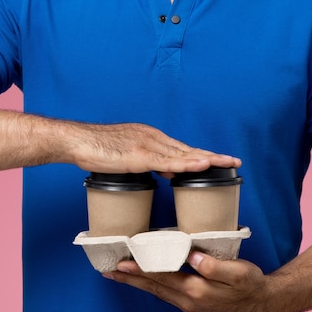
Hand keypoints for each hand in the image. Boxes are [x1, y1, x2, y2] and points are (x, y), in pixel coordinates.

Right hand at [62, 122, 240, 174]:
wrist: (77, 141)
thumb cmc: (97, 150)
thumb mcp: (129, 157)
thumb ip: (151, 163)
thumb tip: (171, 173)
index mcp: (151, 137)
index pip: (182, 148)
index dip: (202, 154)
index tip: (220, 160)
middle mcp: (153, 137)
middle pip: (188, 148)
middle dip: (213, 155)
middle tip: (234, 161)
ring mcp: (147, 145)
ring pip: (183, 153)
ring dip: (207, 158)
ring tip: (226, 162)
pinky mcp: (139, 155)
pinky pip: (167, 160)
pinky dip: (186, 163)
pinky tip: (201, 165)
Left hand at [103, 251, 271, 311]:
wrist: (261, 304)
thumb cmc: (250, 284)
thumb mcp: (238, 272)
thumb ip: (214, 266)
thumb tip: (192, 257)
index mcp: (196, 291)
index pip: (161, 277)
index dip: (141, 269)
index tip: (122, 263)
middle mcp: (188, 300)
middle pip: (153, 286)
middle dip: (130, 278)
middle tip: (108, 271)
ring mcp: (189, 303)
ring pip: (156, 291)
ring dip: (137, 282)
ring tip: (118, 275)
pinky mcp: (192, 302)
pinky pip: (164, 292)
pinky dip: (150, 285)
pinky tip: (144, 280)